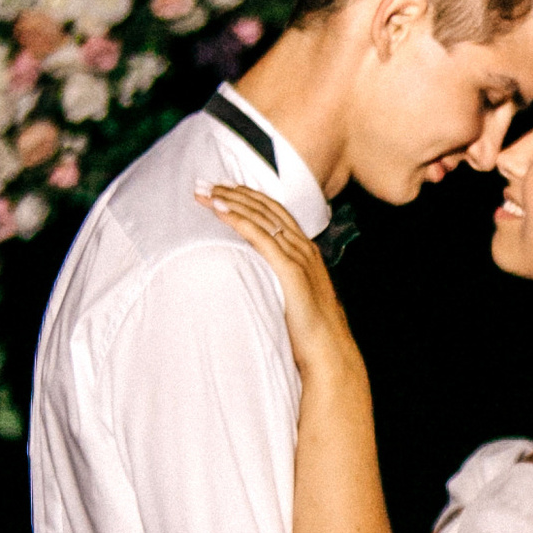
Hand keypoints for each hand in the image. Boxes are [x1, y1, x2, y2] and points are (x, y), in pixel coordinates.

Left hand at [197, 179, 356, 375]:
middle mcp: (303, 248)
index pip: (275, 212)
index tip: (223, 188)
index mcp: (305, 251)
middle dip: (234, 191)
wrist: (328, 350)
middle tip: (205, 182)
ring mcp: (299, 257)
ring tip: (205, 191)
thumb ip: (278, 282)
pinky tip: (220, 210)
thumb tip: (253, 280)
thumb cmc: (308, 331)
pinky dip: (239, 220)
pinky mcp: (290, 270)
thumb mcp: (293, 297)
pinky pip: (260, 237)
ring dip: (231, 200)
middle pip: (266, 208)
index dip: (248, 197)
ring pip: (261, 217)